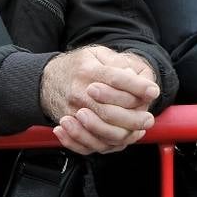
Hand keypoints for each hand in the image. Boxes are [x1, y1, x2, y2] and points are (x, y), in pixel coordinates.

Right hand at [40, 46, 159, 154]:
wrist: (44, 80)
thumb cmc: (76, 66)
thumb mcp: (95, 54)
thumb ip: (116, 61)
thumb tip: (133, 74)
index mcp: (88, 70)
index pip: (117, 79)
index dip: (138, 86)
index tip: (153, 91)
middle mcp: (80, 92)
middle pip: (110, 110)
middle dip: (134, 117)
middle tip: (148, 118)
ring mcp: (73, 111)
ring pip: (102, 130)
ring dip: (125, 133)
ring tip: (139, 129)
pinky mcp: (70, 126)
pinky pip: (88, 142)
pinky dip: (108, 143)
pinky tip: (123, 137)